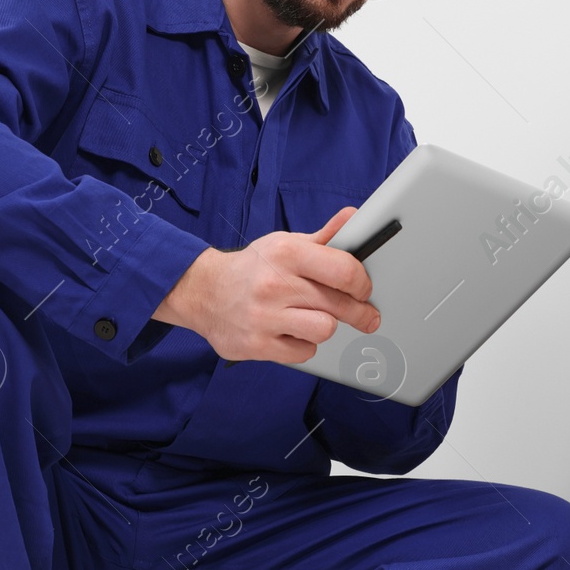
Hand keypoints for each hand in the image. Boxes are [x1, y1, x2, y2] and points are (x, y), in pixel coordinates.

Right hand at [153, 206, 380, 363]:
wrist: (203, 291)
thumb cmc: (252, 268)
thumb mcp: (284, 244)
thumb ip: (323, 237)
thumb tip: (353, 217)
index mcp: (286, 253)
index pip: (344, 271)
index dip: (362, 283)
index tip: (364, 290)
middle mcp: (274, 284)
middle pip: (339, 304)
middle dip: (360, 312)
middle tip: (366, 315)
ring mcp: (264, 317)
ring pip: (324, 329)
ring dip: (325, 326)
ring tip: (316, 318)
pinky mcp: (256, 345)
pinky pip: (304, 352)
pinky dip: (304, 344)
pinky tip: (293, 331)